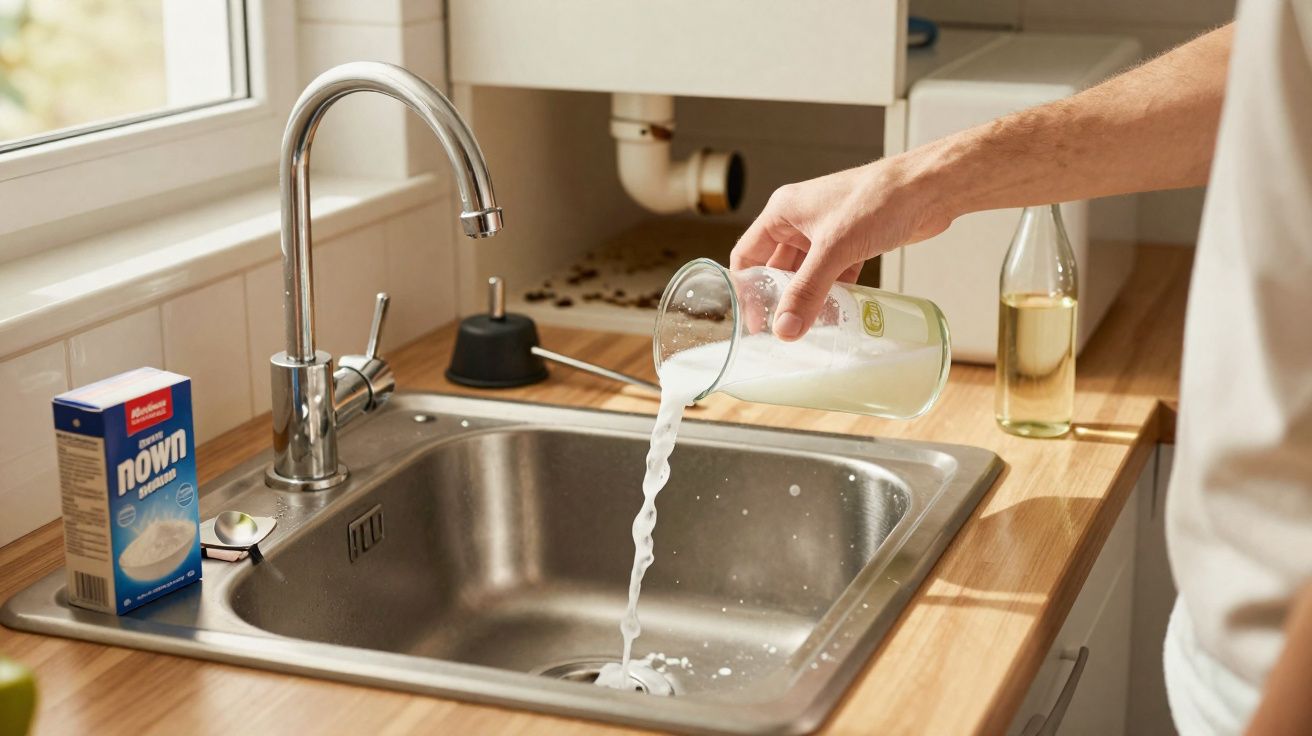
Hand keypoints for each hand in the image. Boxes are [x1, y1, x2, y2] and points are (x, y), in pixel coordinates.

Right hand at [730, 157, 950, 339]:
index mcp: (784, 211)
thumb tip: (785, 329)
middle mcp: (801, 220)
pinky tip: (836, 314)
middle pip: (777, 266)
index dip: (746, 287)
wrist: (929, 188)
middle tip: (780, 330)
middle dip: (778, 297)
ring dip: (806, 298)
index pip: (748, 253)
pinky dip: (833, 293)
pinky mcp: (852, 241)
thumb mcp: (834, 249)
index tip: (753, 319)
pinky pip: (833, 274)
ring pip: (807, 273)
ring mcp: (827, 231)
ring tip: (806, 329)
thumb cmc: (878, 200)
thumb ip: (807, 291)